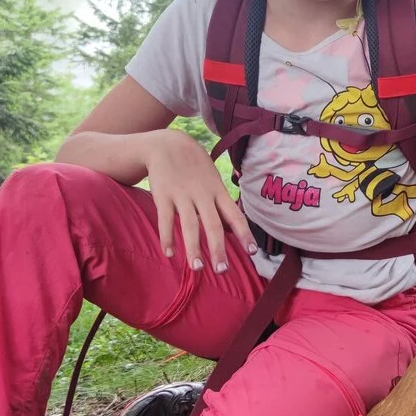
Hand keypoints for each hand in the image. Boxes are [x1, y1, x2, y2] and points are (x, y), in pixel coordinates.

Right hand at [141, 129, 255, 272]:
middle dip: (219, 249)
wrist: (167, 144)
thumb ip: (220, 201)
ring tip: (198, 268)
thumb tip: (231, 227)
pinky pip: (165, 220)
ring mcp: (182, 196)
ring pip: (190, 226)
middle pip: (213, 225)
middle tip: (222, 270)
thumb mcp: (213, 179)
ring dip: (194, 249)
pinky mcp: (163, 196)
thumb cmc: (195, 167)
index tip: (252, 252)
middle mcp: (203, 195)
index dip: (244, 234)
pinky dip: (167, 238)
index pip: (235, 215)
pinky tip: (170, 254)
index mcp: (218, 192)